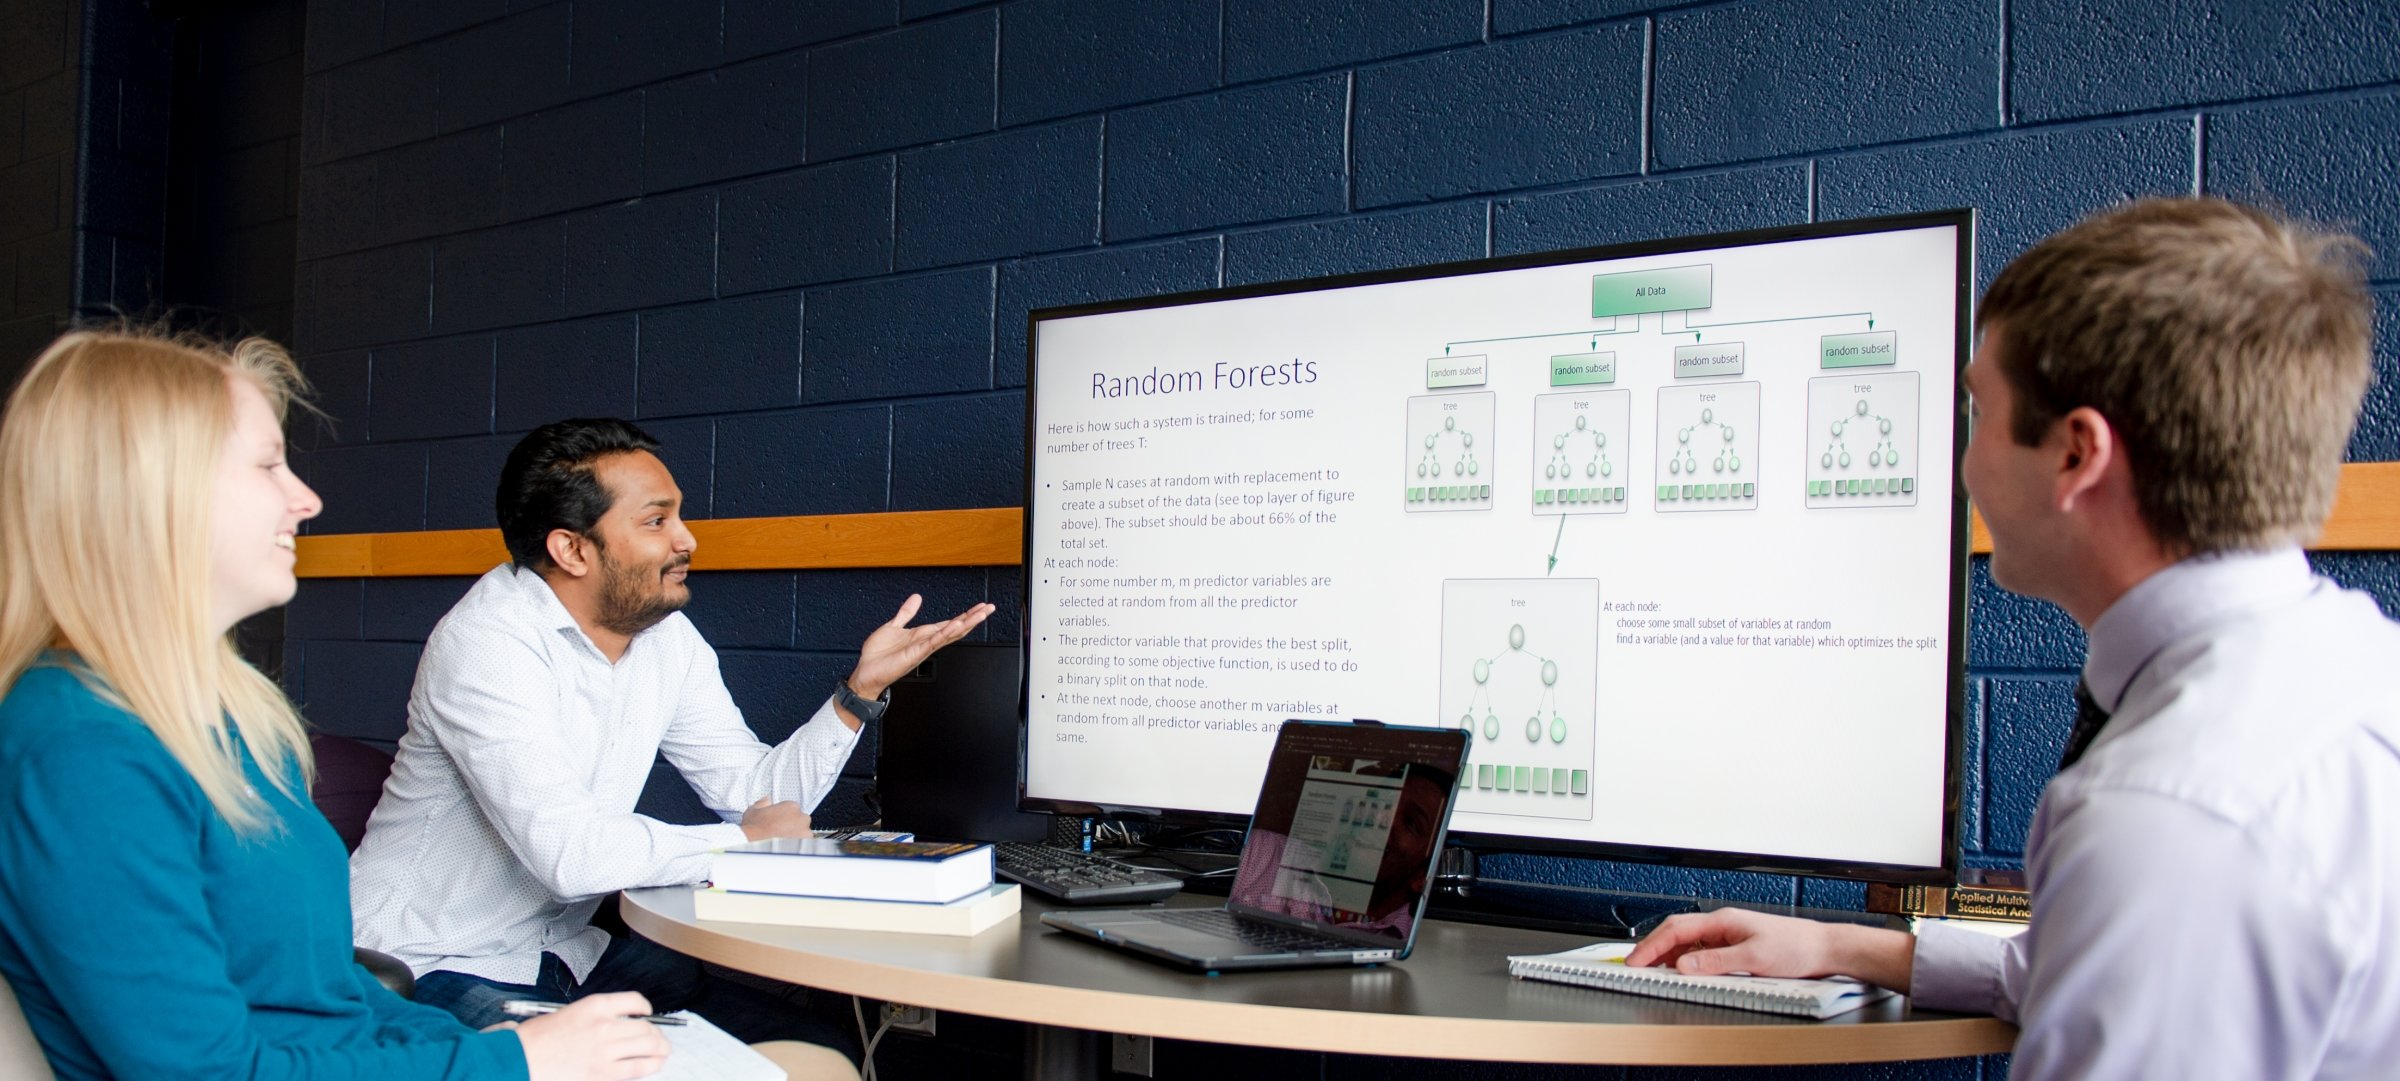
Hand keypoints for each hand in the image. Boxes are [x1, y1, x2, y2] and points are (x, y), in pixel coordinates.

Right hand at [516, 992, 670, 1080]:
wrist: (518, 1060)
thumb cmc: (536, 1039)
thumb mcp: (569, 1014)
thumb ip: (596, 1018)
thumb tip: (619, 1025)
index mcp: (595, 1006)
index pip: (634, 1001)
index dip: (645, 1009)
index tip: (647, 1014)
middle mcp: (605, 1025)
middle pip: (646, 1027)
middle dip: (657, 1034)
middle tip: (660, 1040)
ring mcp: (605, 1051)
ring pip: (648, 1047)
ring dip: (660, 1050)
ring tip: (662, 1053)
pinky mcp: (603, 1074)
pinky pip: (637, 1069)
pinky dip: (649, 1066)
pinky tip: (653, 1066)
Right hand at [739, 798, 811, 841]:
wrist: (753, 845)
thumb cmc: (753, 829)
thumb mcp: (753, 810)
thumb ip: (763, 803)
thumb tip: (766, 800)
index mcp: (791, 806)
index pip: (793, 809)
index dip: (785, 816)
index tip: (778, 822)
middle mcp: (801, 818)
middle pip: (800, 821)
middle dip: (792, 826)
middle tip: (780, 832)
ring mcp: (805, 832)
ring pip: (803, 833)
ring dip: (796, 836)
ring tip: (782, 842)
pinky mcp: (805, 845)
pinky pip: (804, 845)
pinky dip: (796, 847)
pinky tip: (785, 848)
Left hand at [846, 594, 996, 700]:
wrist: (867, 673)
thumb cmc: (878, 656)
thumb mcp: (892, 626)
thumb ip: (906, 612)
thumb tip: (916, 598)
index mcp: (922, 634)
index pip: (949, 622)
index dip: (965, 614)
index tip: (979, 607)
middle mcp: (926, 641)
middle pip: (955, 628)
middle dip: (973, 618)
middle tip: (989, 608)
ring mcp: (923, 648)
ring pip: (950, 634)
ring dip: (966, 624)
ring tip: (980, 614)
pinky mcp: (916, 653)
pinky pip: (934, 641)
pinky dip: (946, 632)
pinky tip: (956, 624)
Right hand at [1624, 908, 1915, 988]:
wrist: (1824, 949)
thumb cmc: (1798, 947)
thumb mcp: (1754, 958)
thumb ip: (1715, 960)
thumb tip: (1683, 964)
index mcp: (1723, 920)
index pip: (1676, 929)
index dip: (1651, 945)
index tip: (1635, 961)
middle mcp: (1723, 925)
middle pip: (1676, 932)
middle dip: (1652, 948)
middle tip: (1635, 965)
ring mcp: (1729, 934)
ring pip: (1687, 941)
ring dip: (1667, 954)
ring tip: (1653, 970)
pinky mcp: (1736, 946)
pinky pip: (1701, 950)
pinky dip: (1685, 959)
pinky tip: (1683, 970)